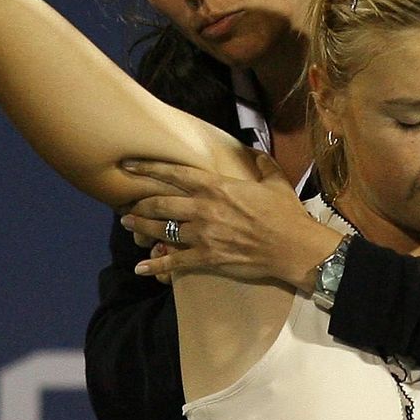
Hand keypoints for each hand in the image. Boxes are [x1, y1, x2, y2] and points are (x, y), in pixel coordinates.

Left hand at [118, 155, 343, 289]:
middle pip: (160, 202)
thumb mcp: (275, 181)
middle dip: (139, 202)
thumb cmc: (285, 213)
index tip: (128, 164)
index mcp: (216, 186)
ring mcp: (203, 234)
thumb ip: (261, 164)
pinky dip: (156, 265)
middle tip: (126, 203)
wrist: (293, 246)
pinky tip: (141, 268)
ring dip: (141, 227)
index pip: (174, 173)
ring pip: (161, 230)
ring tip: (128, 225)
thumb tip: (255, 151)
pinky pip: (174, 262)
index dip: (147, 168)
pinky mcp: (207, 257)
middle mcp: (204, 208)